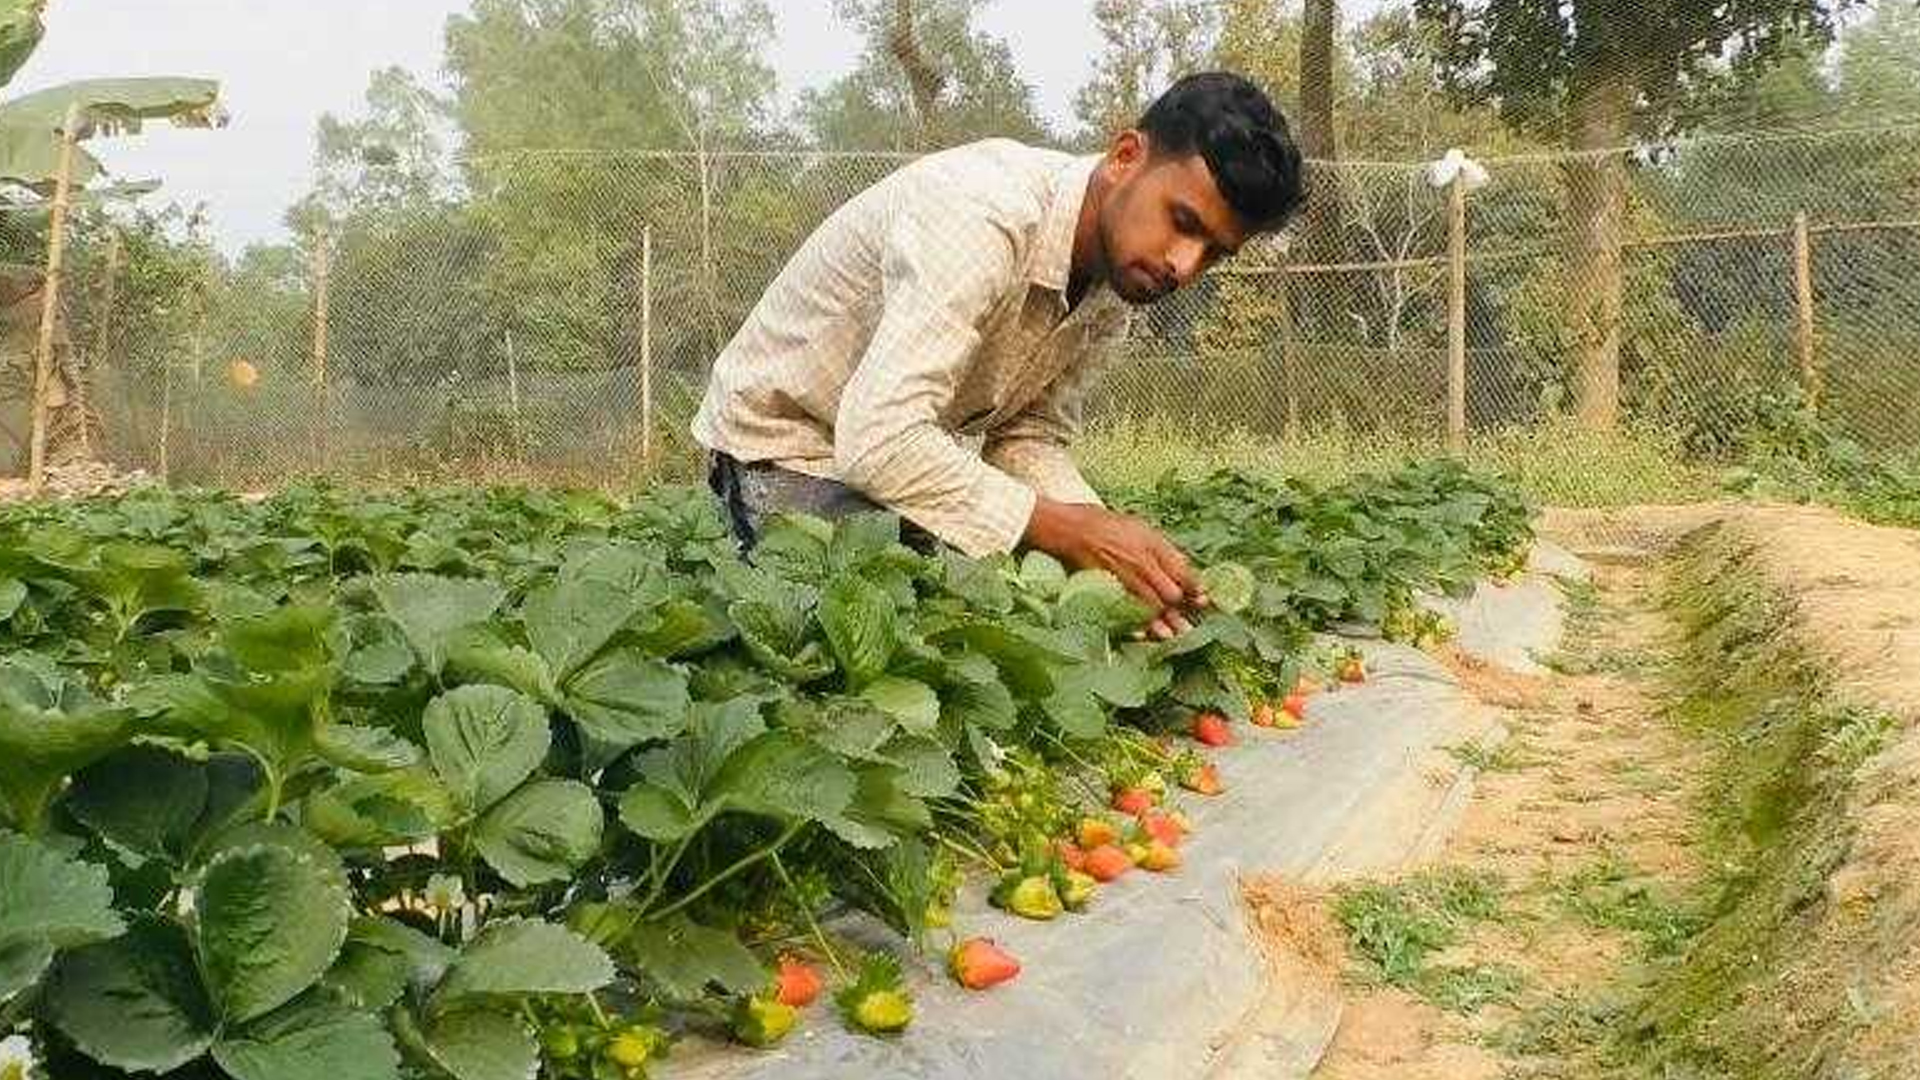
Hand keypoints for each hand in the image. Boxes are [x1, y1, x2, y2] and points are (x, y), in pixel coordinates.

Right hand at [1023, 497, 1207, 639]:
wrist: (1073, 529)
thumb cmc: (1110, 527)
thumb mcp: (1142, 528)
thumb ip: (1164, 549)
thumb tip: (1185, 568)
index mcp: (1152, 545)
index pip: (1182, 571)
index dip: (1195, 587)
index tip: (1202, 599)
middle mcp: (1141, 562)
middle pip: (1169, 594)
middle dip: (1181, 610)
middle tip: (1189, 624)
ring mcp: (1124, 577)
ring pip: (1150, 606)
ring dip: (1164, 623)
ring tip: (1173, 636)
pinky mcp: (1108, 589)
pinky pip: (1126, 611)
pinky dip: (1136, 625)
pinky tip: (1144, 635)